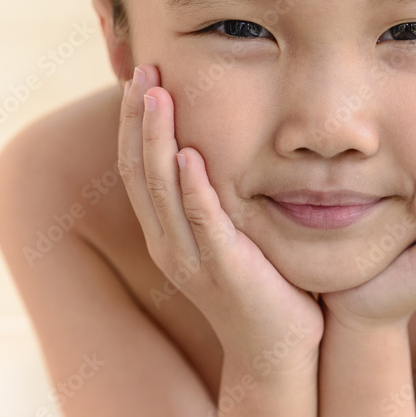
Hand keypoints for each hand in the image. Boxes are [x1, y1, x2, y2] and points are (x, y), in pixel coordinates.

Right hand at [118, 64, 323, 371]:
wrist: (277, 346)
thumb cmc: (264, 282)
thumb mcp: (233, 232)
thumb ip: (221, 195)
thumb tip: (224, 146)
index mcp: (167, 232)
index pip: (140, 168)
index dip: (138, 122)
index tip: (144, 77)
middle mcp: (168, 242)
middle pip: (140, 170)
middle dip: (140, 118)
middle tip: (144, 70)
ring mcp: (190, 257)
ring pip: (160, 189)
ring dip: (158, 139)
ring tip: (157, 93)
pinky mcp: (222, 268)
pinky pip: (202, 221)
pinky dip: (192, 187)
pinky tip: (189, 154)